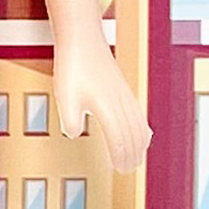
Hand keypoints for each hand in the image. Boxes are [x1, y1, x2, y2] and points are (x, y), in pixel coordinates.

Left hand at [55, 32, 149, 173]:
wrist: (82, 38)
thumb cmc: (72, 66)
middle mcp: (121, 103)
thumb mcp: (64, 95)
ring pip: (138, 124)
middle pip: (132, 135)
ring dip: (139, 143)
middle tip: (128, 170)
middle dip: (132, 154)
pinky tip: (144, 132)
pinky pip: (138, 114)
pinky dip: (142, 128)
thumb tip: (73, 134)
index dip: (121, 157)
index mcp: (107, 108)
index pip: (119, 140)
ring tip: (137, 157)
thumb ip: (69, 119)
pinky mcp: (123, 88)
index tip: (121, 171)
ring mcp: (124, 95)